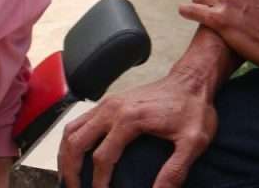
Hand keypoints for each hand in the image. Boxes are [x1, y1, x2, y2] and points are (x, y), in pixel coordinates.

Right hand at [58, 70, 216, 187]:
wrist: (189, 81)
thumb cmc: (192, 109)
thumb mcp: (193, 142)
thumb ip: (175, 170)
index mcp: (128, 119)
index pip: (102, 157)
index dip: (99, 182)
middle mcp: (110, 109)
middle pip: (76, 143)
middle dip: (71, 171)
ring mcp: (105, 105)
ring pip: (71, 131)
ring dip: (65, 155)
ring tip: (69, 176)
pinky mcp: (106, 104)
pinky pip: (78, 122)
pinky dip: (70, 141)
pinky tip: (73, 154)